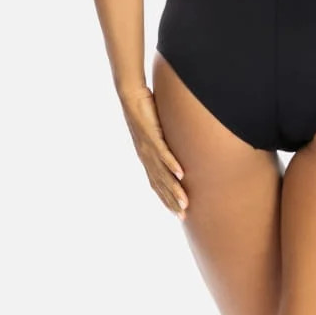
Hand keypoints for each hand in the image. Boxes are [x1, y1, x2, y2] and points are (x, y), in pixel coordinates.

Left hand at [120, 86, 188, 221]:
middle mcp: (146, 157)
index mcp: (147, 158)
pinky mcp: (151, 136)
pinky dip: (172, 165)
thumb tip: (178, 149)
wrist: (131, 97)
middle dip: (172, 201)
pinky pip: (163, 153)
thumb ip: (167, 143)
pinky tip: (181, 174)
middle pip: (161, 184)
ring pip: (163, 173)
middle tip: (183, 217)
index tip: (178, 214)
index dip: (166, 200)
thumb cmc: (145, 112)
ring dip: (174, 189)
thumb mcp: (157, 132)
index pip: (157, 184)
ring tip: (185, 202)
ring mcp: (148, 148)